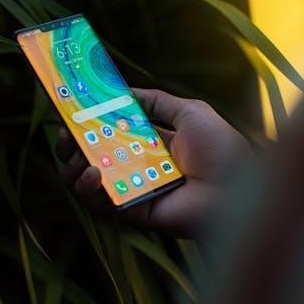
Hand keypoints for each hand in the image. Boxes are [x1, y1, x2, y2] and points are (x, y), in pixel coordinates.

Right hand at [56, 89, 250, 236]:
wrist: (239, 187)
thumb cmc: (221, 148)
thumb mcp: (189, 112)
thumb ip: (156, 101)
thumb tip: (123, 89)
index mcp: (148, 144)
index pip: (108, 134)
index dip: (86, 123)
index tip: (70, 110)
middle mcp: (135, 168)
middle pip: (90, 158)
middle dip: (71, 146)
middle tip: (65, 134)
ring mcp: (132, 191)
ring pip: (88, 183)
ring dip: (73, 168)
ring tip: (78, 155)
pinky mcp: (132, 213)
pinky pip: (100, 205)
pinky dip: (88, 190)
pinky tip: (92, 173)